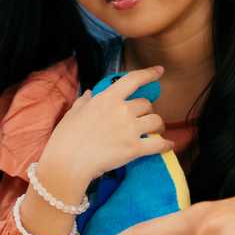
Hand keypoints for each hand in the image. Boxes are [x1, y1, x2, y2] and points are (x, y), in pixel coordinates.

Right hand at [41, 66, 171, 188]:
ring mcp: (130, 129)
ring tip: (154, 132)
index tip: (159, 71)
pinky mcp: (134, 148)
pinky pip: (158, 144)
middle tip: (142, 119)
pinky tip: (168, 145)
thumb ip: (85, 101)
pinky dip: (165, 145)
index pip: (133, 80)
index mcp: (107, 98)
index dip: (149, 74)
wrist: (68, 163)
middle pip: (146, 105)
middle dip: (146, 111)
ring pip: (156, 121)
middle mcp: (122, 110)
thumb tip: (90, 94)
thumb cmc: (66, 138)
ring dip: (157, 126)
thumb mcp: (73, 113)